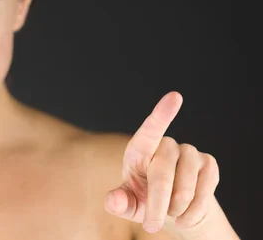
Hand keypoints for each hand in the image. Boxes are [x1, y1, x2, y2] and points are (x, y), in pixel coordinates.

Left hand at [104, 91, 219, 233]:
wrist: (173, 211)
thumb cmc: (144, 201)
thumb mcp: (128, 204)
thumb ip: (118, 202)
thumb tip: (113, 201)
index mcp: (140, 149)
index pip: (150, 128)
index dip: (162, 113)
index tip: (175, 96)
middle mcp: (165, 145)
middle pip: (162, 173)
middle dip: (157, 204)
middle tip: (151, 226)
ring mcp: (189, 152)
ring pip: (185, 186)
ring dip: (176, 209)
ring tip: (170, 214)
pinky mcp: (209, 164)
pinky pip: (205, 191)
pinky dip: (194, 210)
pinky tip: (186, 213)